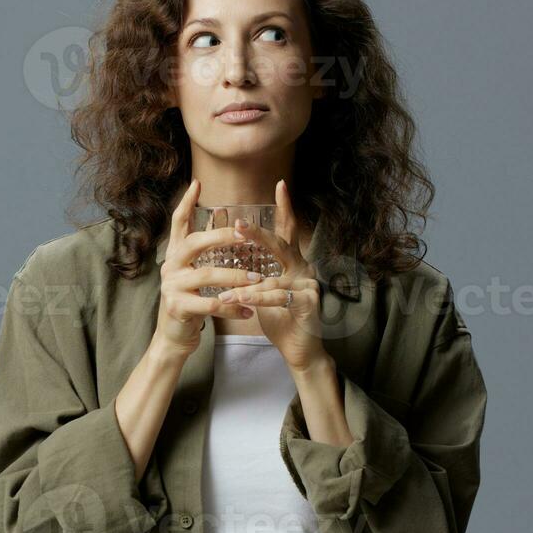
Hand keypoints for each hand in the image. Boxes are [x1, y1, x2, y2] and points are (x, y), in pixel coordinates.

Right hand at [153, 178, 270, 360]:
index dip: (186, 203)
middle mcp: (170, 266)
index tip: (197, 183)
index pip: (178, 223)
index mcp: (175, 255)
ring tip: (257, 280)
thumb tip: (217, 216)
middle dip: (220, 236)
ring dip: (235, 277)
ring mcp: (171, 287)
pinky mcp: (178, 308)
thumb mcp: (193, 273)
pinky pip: (210, 304)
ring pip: (207, 275)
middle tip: (245, 234)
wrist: (174, 337)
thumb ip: (203, 252)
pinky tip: (248, 311)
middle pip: (194, 243)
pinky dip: (232, 307)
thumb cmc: (190, 302)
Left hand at [214, 179, 330, 372]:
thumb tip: (234, 252)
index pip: (288, 230)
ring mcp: (308, 285)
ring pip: (274, 278)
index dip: (285, 207)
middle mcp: (303, 269)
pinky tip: (241, 300)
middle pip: (281, 245)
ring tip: (223, 289)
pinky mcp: (309, 304)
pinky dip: (258, 299)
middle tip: (239, 224)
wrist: (301, 349)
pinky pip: (279, 298)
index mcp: (293, 263)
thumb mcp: (263, 290)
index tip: (280, 184)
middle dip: (258, 234)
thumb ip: (255, 271)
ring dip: (246, 284)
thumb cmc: (281, 319)